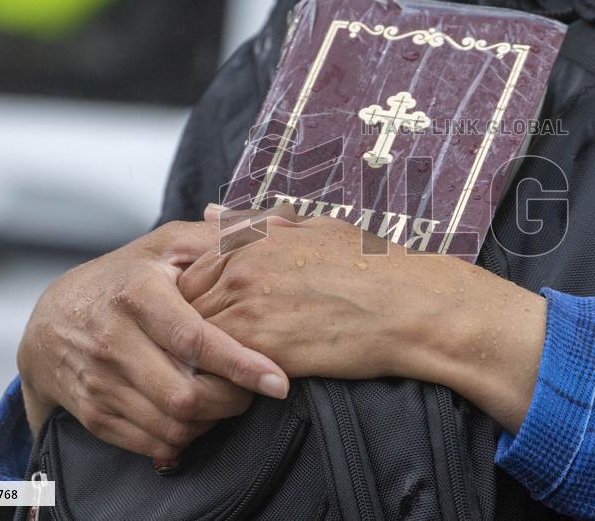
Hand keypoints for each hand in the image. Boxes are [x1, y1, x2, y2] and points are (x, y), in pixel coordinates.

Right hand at [17, 218, 288, 458]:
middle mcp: (112, 340)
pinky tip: (196, 415)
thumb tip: (283, 222)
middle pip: (185, 395)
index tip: (277, 381)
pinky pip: (152, 443)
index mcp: (137, 295)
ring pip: (172, 425)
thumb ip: (223, 234)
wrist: (50, 320)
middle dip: (232, 401)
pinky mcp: (93, 413)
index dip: (240, 364)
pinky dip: (184, 437)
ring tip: (226, 399)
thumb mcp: (167, 245)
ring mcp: (99, 381)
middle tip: (252, 389)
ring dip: (211, 421)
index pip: (194, 339)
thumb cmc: (125, 278)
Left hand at [181, 206, 545, 432]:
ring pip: (195, 339)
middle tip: (208, 350)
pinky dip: (222, 379)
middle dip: (191, 329)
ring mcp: (248, 306)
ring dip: (202, 357)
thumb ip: (262, 224)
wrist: (409, 305)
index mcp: (252, 239)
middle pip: (185, 305)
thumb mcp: (318, 228)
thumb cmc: (373, 266)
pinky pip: (218, 368)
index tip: (215, 318)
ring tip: (221, 372)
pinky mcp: (261, 347)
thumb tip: (212, 210)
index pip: (192, 272)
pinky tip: (241, 384)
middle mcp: (242, 268)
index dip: (198, 300)